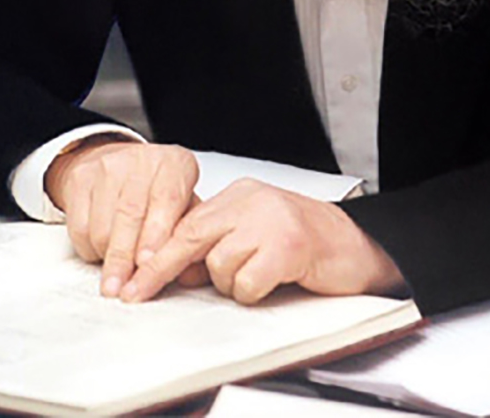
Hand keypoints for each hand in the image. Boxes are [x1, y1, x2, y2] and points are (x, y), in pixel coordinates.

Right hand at [45, 140, 201, 297]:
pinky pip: (80, 227)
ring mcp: (108, 167)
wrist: (121, 162)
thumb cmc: (159, 191)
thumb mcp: (185, 203)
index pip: (166, 199)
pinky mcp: (80, 179)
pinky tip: (103, 248)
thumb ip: (187, 233)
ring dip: (109, 257)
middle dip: (125, 258)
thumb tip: (186, 271)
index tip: (148, 264)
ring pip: (102, 225)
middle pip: (130, 214)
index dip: (156, 235)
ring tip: (119, 270)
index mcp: (175, 164)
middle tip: (124, 288)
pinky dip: (90, 248)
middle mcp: (141, 161)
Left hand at [119, 178, 403, 304]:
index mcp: (240, 194)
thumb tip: (179, 271)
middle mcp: (251, 201)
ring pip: (219, 266)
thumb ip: (220, 243)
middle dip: (161, 271)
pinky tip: (277, 279)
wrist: (357, 244)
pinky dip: (256, 291)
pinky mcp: (287, 245)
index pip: (185, 225)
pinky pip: (247, 282)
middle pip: (189, 238)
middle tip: (137, 294)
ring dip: (234, 283)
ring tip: (264, 273)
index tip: (132, 283)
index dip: (156, 257)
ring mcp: (270, 220)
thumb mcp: (255, 233)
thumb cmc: (306, 242)